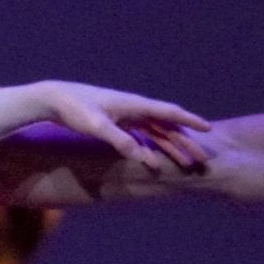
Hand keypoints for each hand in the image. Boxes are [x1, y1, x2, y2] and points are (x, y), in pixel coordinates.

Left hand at [25, 83, 218, 177]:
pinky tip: (155, 161)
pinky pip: (140, 136)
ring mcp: (125, 115)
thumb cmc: (75, 110)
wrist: (54, 99)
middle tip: (201, 158)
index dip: (190, 121)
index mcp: (134, 105)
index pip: (169, 113)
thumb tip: (141, 156)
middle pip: (167, 126)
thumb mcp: (97, 127)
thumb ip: (120, 140)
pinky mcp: (116, 122)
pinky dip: (150, 148)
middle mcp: (134, 108)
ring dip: (170, 147)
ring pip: (155, 132)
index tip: (209, 129)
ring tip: (184, 163)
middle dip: (185, 142)